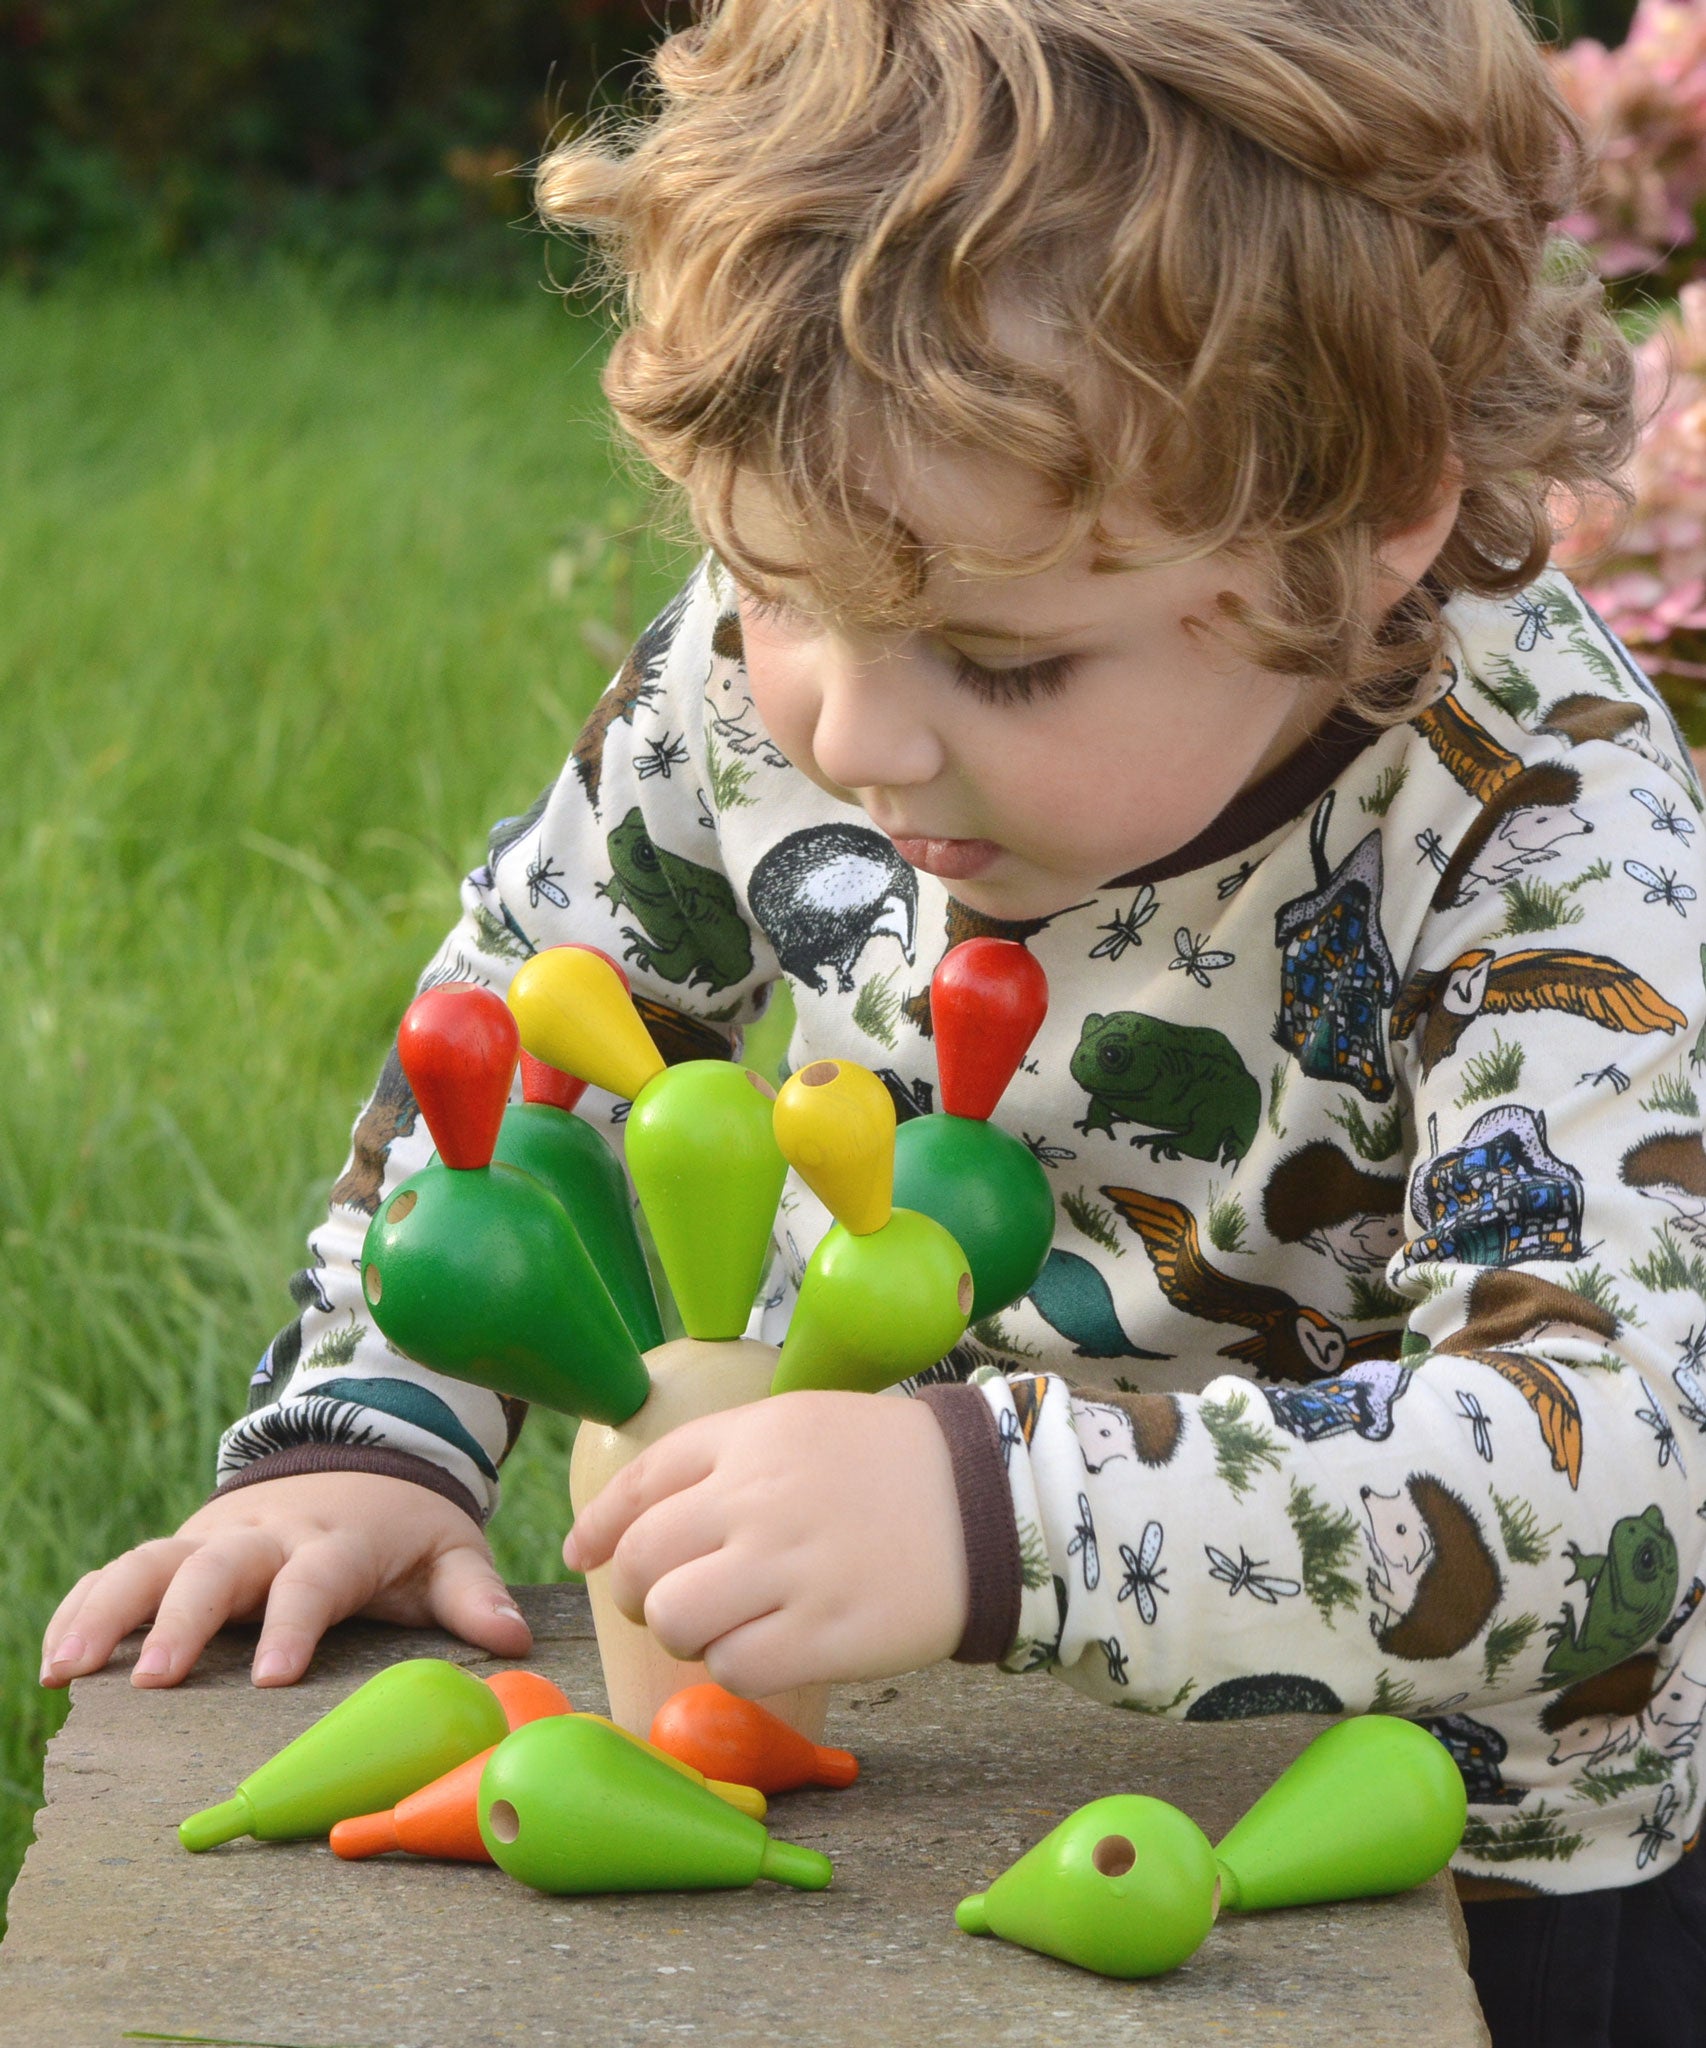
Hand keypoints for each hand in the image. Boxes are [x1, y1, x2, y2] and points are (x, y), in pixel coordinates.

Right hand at [40, 1471, 531, 1689]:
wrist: (358, 1458)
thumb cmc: (403, 1526)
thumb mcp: (450, 1549)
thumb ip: (472, 1593)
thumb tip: (514, 1635)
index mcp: (336, 1540)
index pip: (314, 1578)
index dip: (294, 1622)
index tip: (274, 1674)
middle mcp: (267, 1536)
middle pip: (217, 1568)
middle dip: (183, 1621)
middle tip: (154, 1680)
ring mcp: (214, 1538)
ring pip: (151, 1563)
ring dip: (108, 1614)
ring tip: (68, 1671)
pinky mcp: (180, 1547)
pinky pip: (121, 1571)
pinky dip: (85, 1607)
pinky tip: (56, 1660)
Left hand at [562, 1391, 968, 1696]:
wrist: (990, 1499)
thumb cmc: (891, 1465)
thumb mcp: (801, 1424)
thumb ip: (720, 1457)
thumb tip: (627, 1519)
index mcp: (749, 1439)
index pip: (640, 1484)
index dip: (599, 1526)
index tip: (583, 1553)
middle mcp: (758, 1498)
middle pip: (644, 1561)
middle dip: (639, 1592)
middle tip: (670, 1602)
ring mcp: (790, 1567)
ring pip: (676, 1619)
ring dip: (685, 1633)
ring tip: (723, 1627)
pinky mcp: (825, 1632)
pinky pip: (735, 1667)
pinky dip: (737, 1667)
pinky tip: (769, 1649)